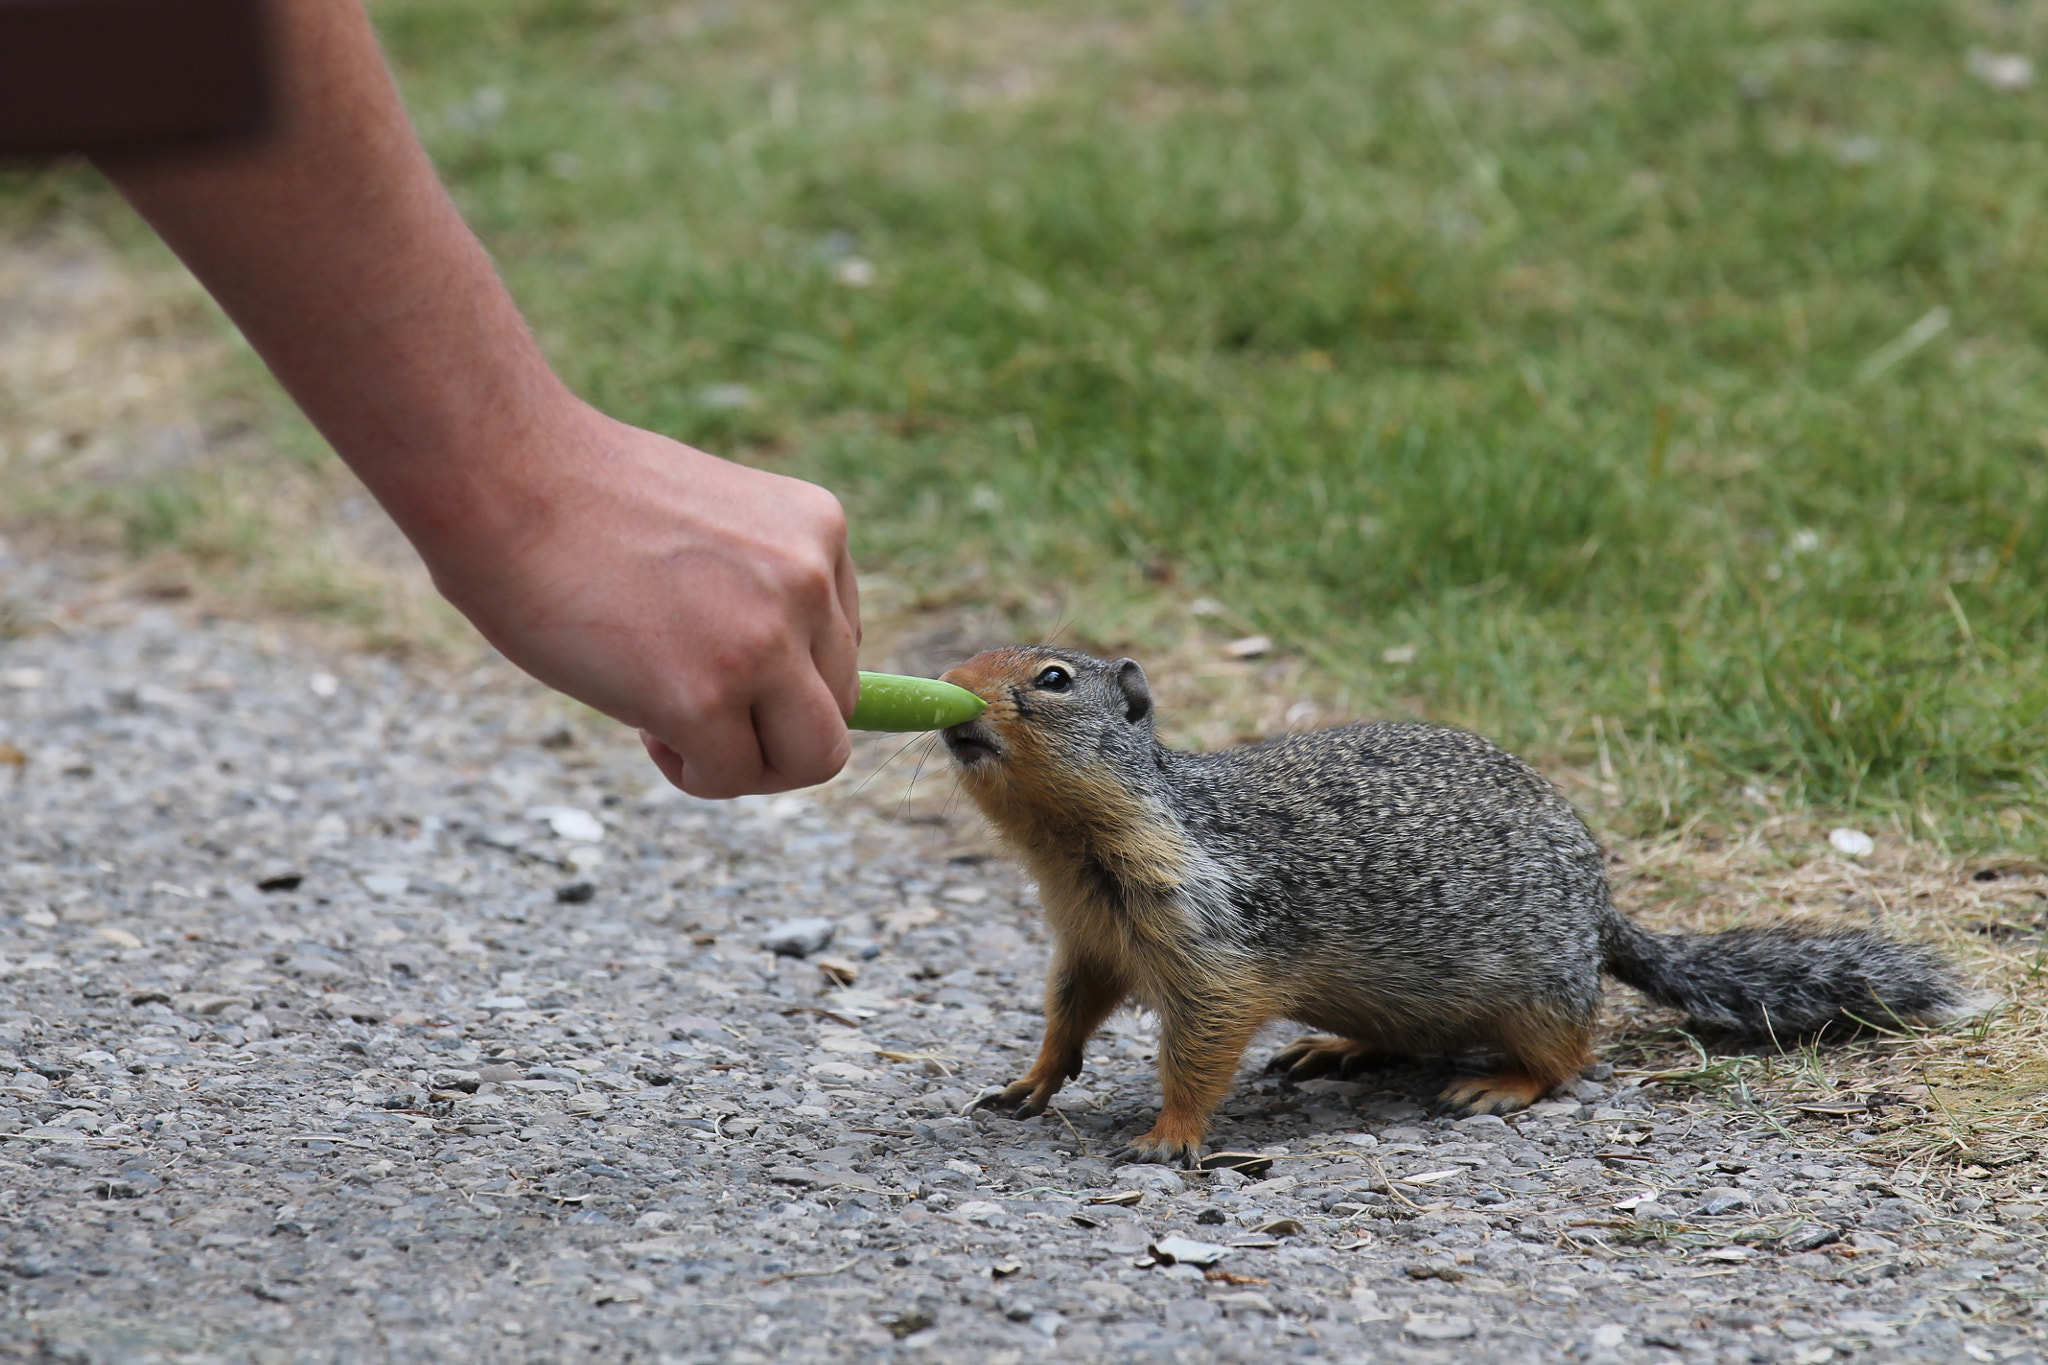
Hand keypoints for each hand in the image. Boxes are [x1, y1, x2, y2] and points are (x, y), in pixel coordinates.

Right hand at [422, 408, 860, 797]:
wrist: (501, 474)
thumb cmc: (580, 498)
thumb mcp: (712, 526)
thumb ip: (760, 589)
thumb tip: (783, 694)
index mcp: (819, 530)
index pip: (841, 645)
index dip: (780, 674)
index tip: (711, 657)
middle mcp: (809, 581)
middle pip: (838, 706)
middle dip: (770, 726)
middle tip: (693, 705)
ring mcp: (765, 640)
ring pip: (814, 757)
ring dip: (748, 762)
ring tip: (675, 727)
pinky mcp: (706, 696)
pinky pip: (733, 776)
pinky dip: (693, 773)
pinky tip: (645, 727)